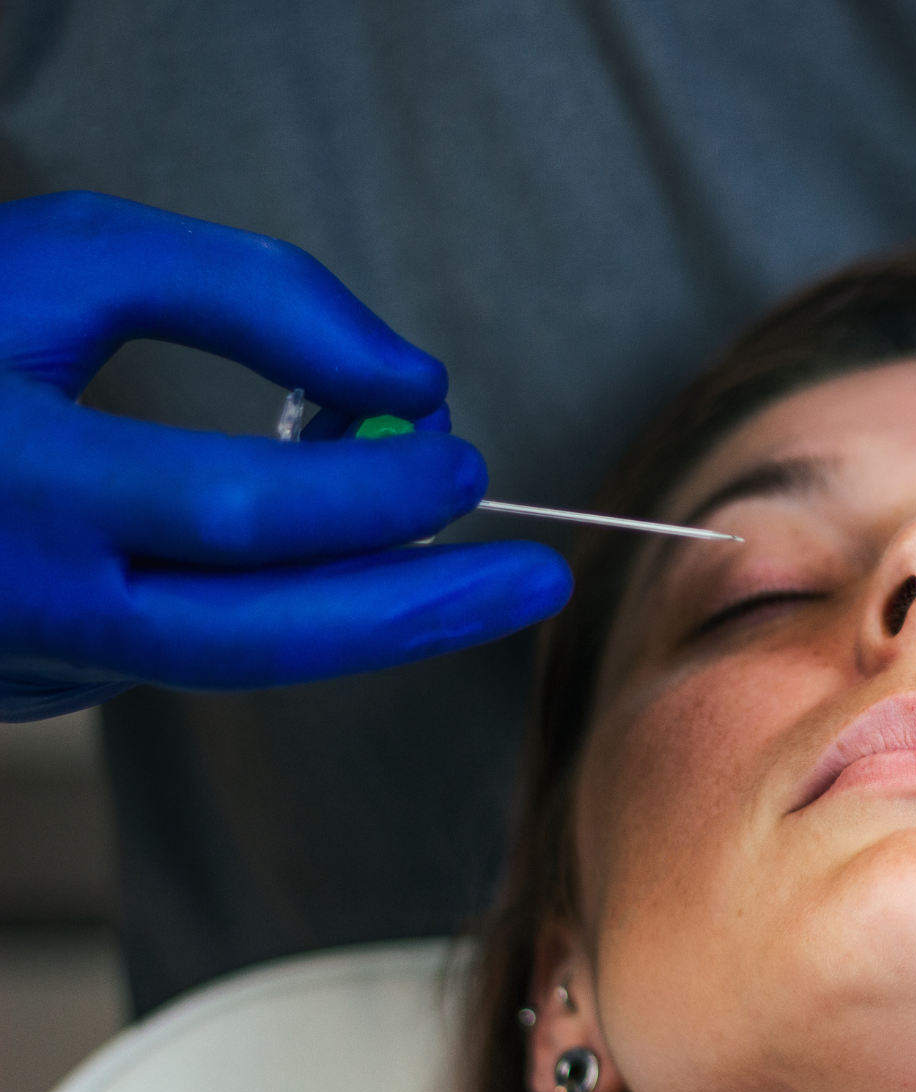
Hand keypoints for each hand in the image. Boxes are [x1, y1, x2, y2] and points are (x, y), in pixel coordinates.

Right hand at [0, 192, 570, 720]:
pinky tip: (311, 553)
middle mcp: (16, 602)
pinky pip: (183, 651)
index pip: (245, 517)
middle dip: (419, 614)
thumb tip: (410, 391)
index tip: (461, 449)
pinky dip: (272, 604)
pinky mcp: (28, 684)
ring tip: (452, 552)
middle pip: (261, 642)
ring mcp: (16, 662)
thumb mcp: (79, 261)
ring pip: (231, 658)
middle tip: (541, 579)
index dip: (375, 494)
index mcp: (14, 486)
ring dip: (356, 609)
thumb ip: (257, 299)